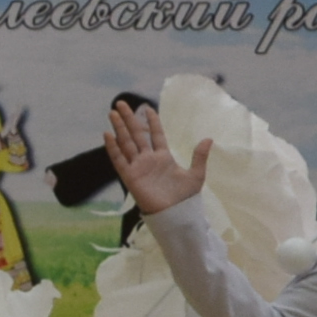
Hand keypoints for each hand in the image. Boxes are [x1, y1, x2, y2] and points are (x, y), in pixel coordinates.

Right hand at [104, 101, 210, 216]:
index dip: (152, 122)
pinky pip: (119, 160)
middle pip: (136, 134)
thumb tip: (209, 139)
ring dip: (119, 128)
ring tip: (113, 113)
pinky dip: (113, 148)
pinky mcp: (130, 176)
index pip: (155, 135)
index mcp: (163, 157)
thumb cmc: (185, 198)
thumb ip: (200, 156)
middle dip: (129, 119)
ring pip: (126, 143)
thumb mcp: (196, 175)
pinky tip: (107, 135)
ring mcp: (138, 167)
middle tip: (121, 103)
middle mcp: (148, 159)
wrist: (175, 214)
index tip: (147, 108)